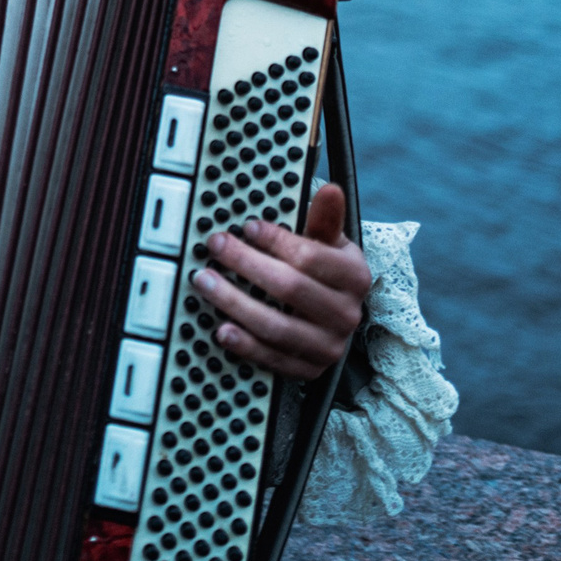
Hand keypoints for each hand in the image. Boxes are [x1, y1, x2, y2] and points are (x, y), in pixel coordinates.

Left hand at [189, 183, 370, 380]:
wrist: (335, 317)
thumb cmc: (325, 272)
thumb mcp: (330, 244)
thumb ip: (324, 220)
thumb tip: (329, 191)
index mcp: (355, 276)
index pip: (311, 257)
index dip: (276, 241)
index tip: (247, 227)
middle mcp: (347, 314)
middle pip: (290, 288)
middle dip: (247, 265)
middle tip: (216, 247)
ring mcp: (328, 346)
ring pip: (277, 327)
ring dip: (235, 303)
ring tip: (205, 282)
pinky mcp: (309, 370)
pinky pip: (273, 359)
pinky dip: (245, 346)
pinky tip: (222, 329)